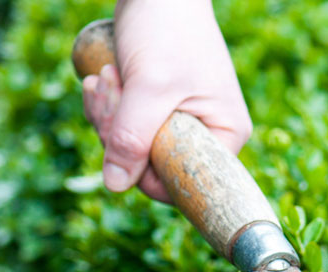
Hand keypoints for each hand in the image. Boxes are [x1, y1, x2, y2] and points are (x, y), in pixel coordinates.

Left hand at [82, 0, 251, 201]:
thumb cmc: (168, 30)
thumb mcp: (150, 87)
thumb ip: (132, 138)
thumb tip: (115, 185)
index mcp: (225, 136)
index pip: (183, 182)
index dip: (145, 170)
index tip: (122, 133)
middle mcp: (208, 134)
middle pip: (153, 166)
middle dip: (119, 131)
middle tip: (110, 87)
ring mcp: (182, 121)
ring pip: (134, 147)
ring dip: (109, 115)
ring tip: (107, 76)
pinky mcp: (158, 108)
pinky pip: (127, 127)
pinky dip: (108, 106)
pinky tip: (102, 78)